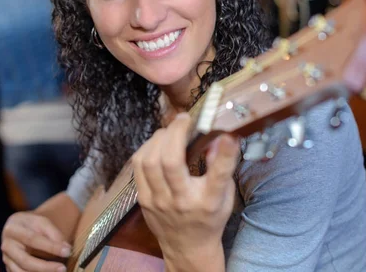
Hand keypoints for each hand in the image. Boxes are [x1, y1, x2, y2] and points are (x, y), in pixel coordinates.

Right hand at [1, 211, 70, 271]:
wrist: (22, 229)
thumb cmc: (34, 225)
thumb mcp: (43, 223)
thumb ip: (54, 234)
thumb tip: (66, 249)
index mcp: (12, 228)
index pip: (32, 239)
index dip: (51, 247)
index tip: (67, 251)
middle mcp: (6, 245)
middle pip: (25, 260)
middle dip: (45, 267)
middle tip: (63, 268)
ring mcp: (6, 259)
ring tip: (58, 271)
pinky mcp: (9, 268)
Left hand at [131, 113, 239, 269]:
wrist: (187, 246)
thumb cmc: (209, 217)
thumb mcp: (225, 195)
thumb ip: (222, 167)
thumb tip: (219, 137)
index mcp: (209, 202)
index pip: (218, 177)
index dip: (225, 154)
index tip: (228, 135)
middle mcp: (182, 201)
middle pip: (171, 162)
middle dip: (176, 133)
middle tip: (184, 119)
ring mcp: (158, 201)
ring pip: (149, 161)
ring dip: (158, 138)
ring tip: (170, 130)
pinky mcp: (143, 199)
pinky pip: (137, 166)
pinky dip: (146, 148)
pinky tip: (157, 143)